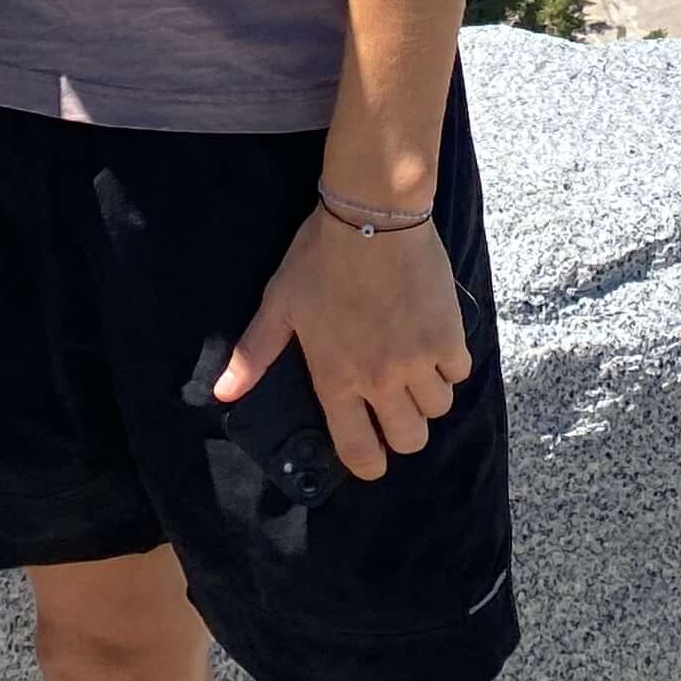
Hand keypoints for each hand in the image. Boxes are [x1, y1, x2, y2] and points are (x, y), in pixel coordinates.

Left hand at [214, 207, 470, 483]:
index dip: (369, 465)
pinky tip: (434, 345)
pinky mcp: (449, 335)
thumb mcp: (279, 305)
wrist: (373, 216)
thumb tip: (221, 394)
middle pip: (410, 440)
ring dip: (427, 397)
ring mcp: (419, 359)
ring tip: (414, 372)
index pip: (359, 450)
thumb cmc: (320, 258)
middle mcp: (381, 379)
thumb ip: (253, 355)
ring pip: (438, 409)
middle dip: (403, 433)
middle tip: (394, 408)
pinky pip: (459, 373)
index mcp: (337, 378)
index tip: (372, 457)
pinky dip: (449, 365)